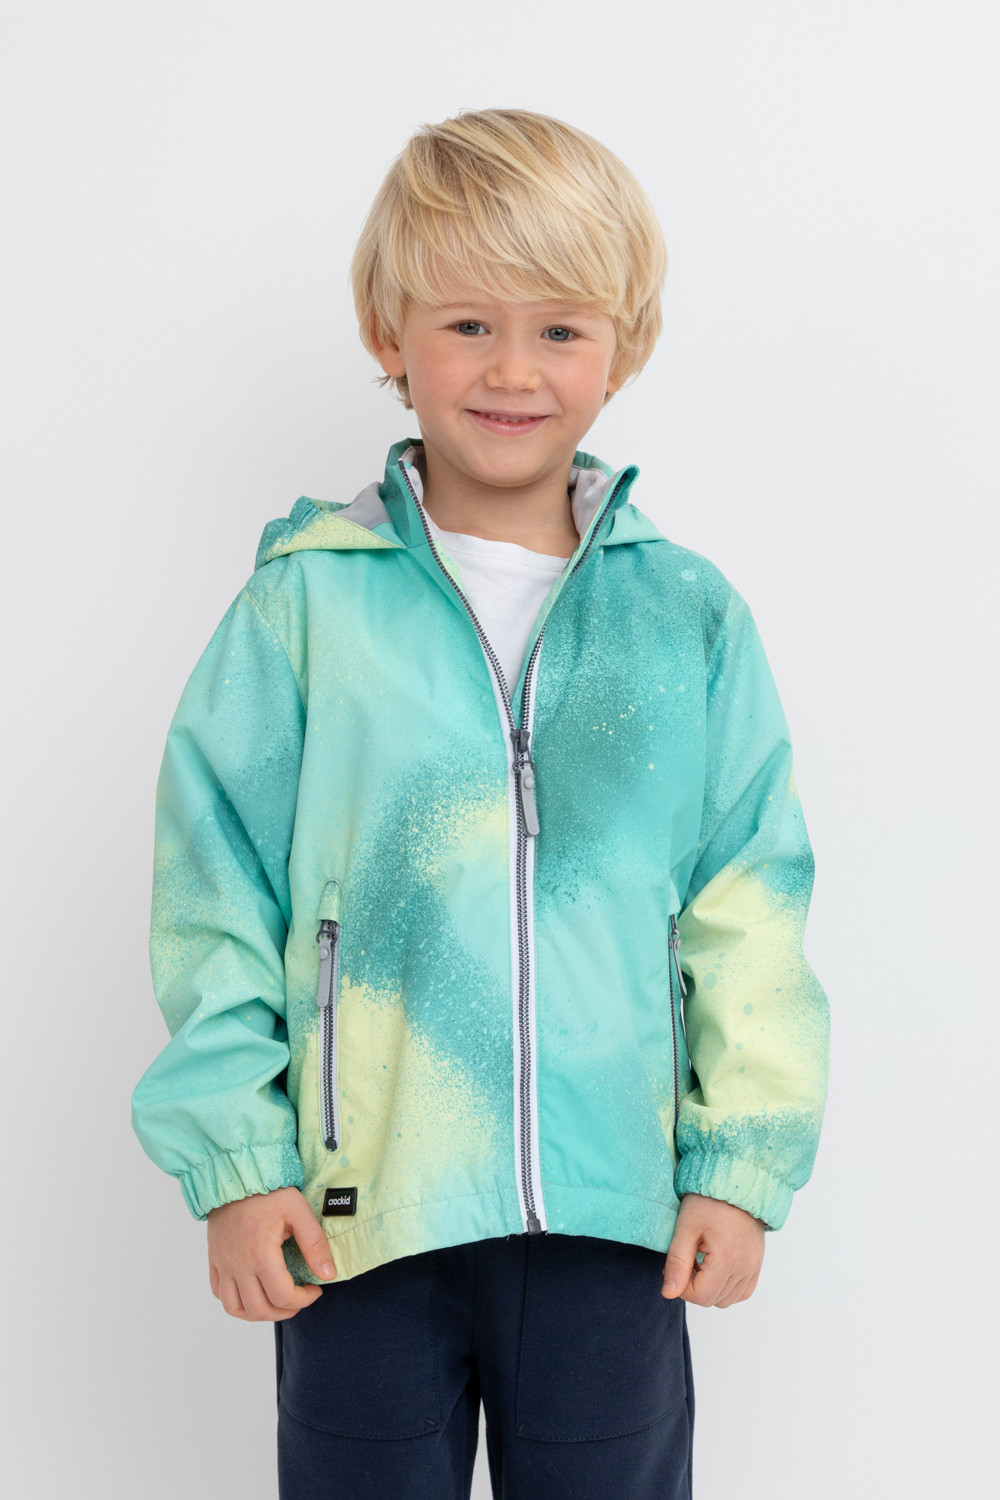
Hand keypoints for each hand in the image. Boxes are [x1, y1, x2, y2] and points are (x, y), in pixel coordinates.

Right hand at [207, 1185, 337, 1320]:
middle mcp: (238, 1265)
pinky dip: (236, 1301)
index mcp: (260, 1254)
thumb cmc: (269, 1191)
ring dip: (258, 1313)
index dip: (303, 1300)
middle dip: (284, 1311)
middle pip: (259, 1309)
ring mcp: (223, 1264)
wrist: (236, 1174)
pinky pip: (219, 1293)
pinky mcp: (215, 1259)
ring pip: (236, 1308)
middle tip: (299, 1299)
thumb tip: (329, 1274)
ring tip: (276, 1303)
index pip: (282, 1296)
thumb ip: (315, 1245)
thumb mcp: (299, 1212)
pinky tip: (252, 1292)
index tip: (315, 1290)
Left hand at [661, 1193, 764, 1307]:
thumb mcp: (686, 1228)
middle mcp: (746, 1268)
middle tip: (687, 1260)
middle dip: (695, 1286)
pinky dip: (727, 1287)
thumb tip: (668, 1293)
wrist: (734, 1182)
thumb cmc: (709, 1201)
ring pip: (728, 1299)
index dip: (682, 1288)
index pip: (702, 1296)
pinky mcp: (757, 1263)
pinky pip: (743, 1291)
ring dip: (711, 1288)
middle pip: (714, 1300)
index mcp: (728, 1260)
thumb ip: (677, 1263)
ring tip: (701, 1261)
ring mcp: (754, 1267)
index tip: (676, 1267)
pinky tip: (715, 1268)